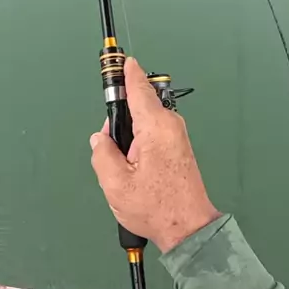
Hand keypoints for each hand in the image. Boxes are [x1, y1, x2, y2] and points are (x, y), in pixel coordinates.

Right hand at [90, 57, 219, 252]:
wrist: (188, 228)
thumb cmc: (157, 208)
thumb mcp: (114, 183)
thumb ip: (101, 153)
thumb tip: (100, 139)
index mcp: (155, 127)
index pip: (138, 88)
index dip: (125, 72)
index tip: (120, 59)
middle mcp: (170, 126)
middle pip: (138, 105)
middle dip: (119, 121)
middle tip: (111, 151)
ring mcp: (177, 136)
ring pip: (144, 122)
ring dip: (128, 138)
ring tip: (125, 170)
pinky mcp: (179, 148)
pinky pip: (152, 135)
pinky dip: (139, 145)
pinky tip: (135, 171)